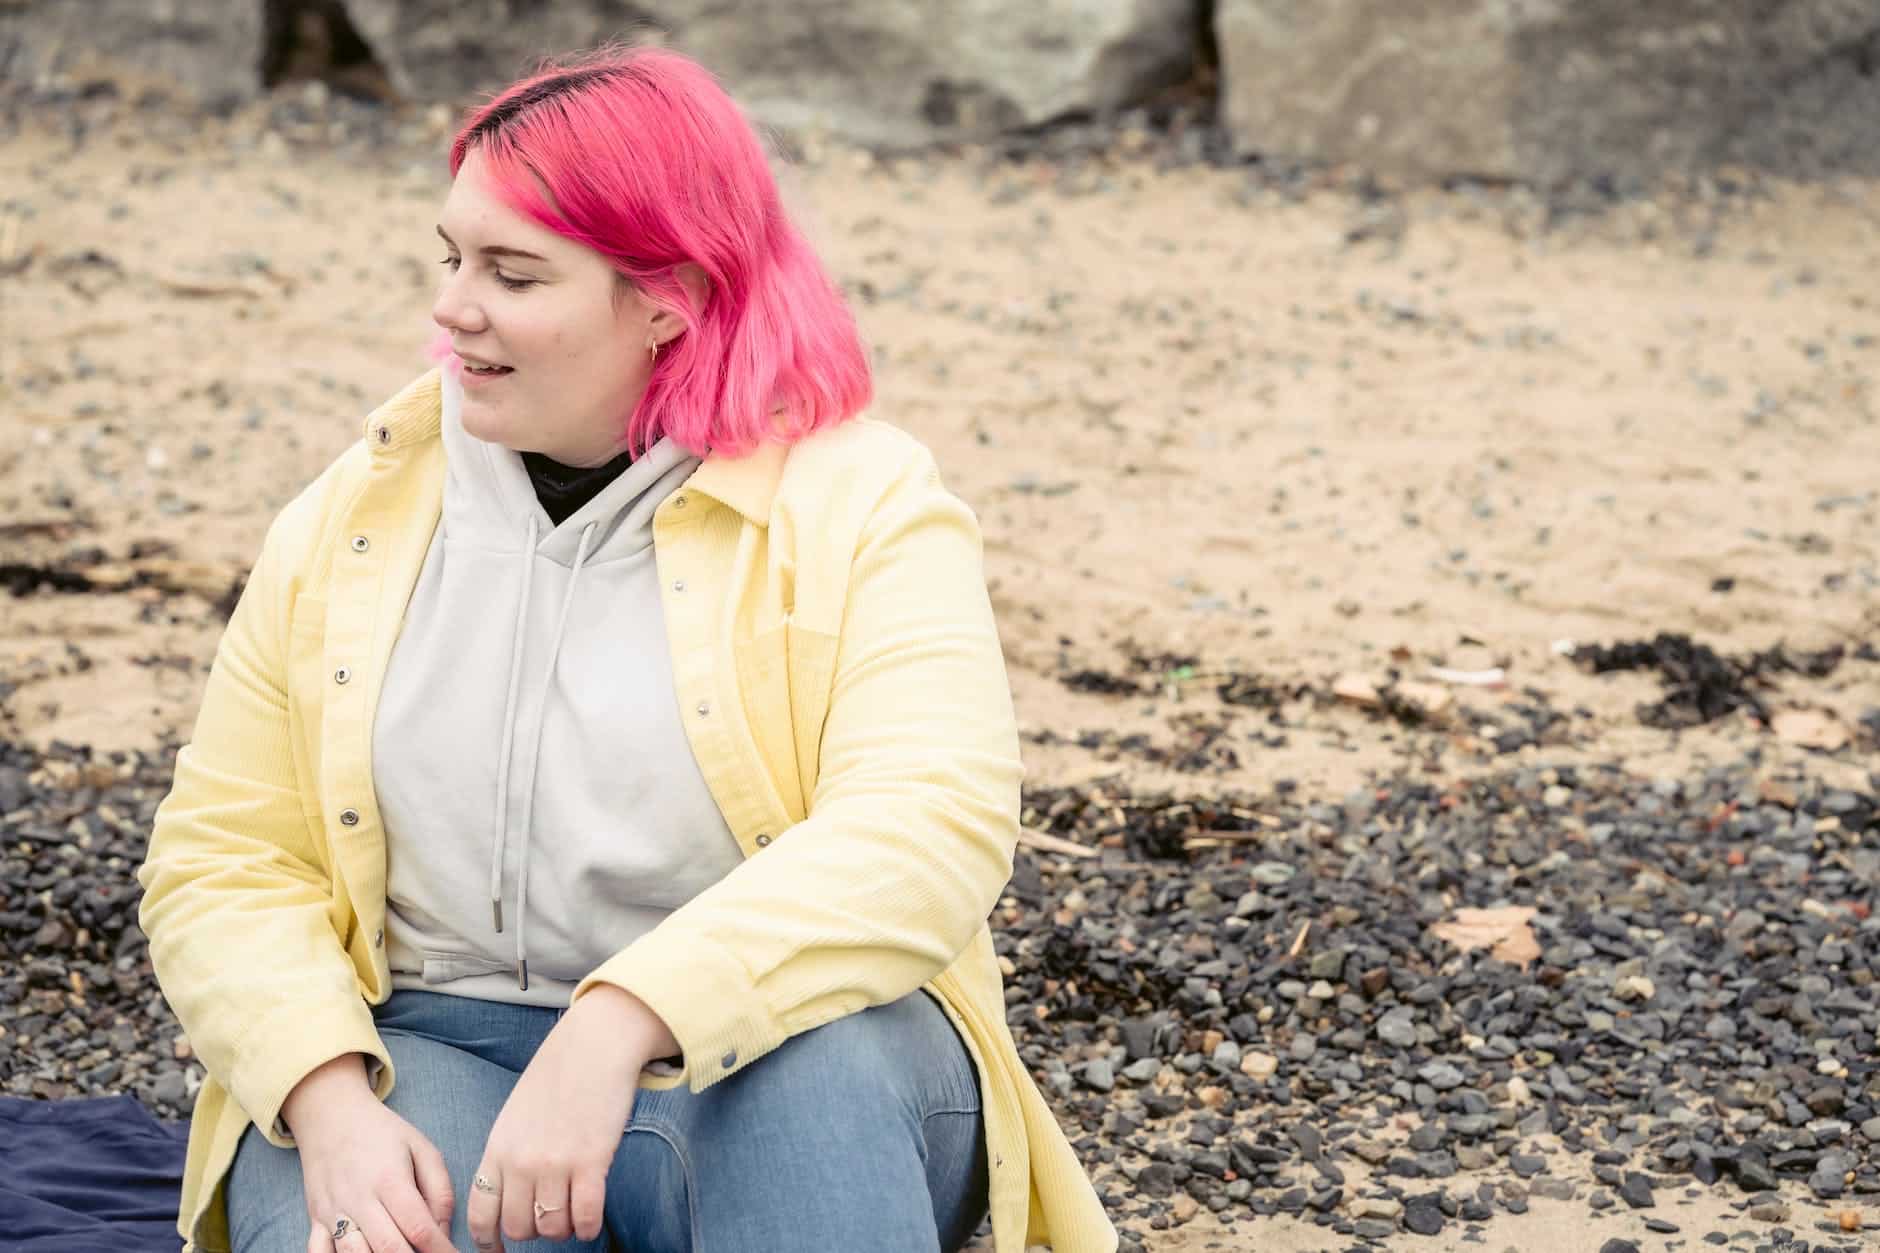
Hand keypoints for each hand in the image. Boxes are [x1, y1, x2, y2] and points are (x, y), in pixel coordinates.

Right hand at [285, 1058, 454, 1252]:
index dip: (439, 1249)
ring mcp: (332, 1211)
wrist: (331, 1115)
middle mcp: (359, 1198)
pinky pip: (318, 1251)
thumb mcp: (422, 1148)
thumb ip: (439, 1191)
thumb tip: (443, 1233)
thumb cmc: (382, 1132)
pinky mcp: (315, 1218)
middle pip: (387, 1247)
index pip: (418, 1227)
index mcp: (390, 1179)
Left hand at [469, 985, 675, 1249]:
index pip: (480, 1211)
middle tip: (550, 1220)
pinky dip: (589, 1227)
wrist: (595, 1045)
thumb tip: (510, 1193)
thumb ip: (508, 1152)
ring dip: (565, 1230)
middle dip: (534, 1233)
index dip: (487, 1240)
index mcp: (498, 1147)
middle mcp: (521, 1161)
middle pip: (517, 1228)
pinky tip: (592, 1219)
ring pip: (552, 1229)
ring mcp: (555, 1163)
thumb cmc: (558, 1076)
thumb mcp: (516, 1114)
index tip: (498, 1249)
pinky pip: (586, 1217)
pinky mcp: (591, 1161)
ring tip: (574, 1216)